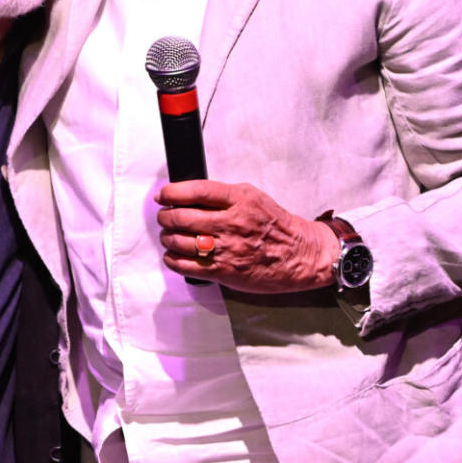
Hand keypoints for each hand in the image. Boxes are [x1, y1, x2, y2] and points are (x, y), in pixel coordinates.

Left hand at [155, 180, 338, 292]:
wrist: (298, 254)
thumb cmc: (274, 225)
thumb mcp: (253, 197)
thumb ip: (223, 195)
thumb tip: (190, 194)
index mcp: (239, 200)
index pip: (196, 191)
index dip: (172, 192)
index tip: (162, 195)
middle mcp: (231, 223)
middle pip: (182, 217)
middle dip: (165, 216)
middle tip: (164, 217)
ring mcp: (226, 249)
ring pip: (179, 242)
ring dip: (167, 237)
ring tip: (168, 235)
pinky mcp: (223, 271)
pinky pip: (186, 266)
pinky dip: (172, 259)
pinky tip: (173, 255)